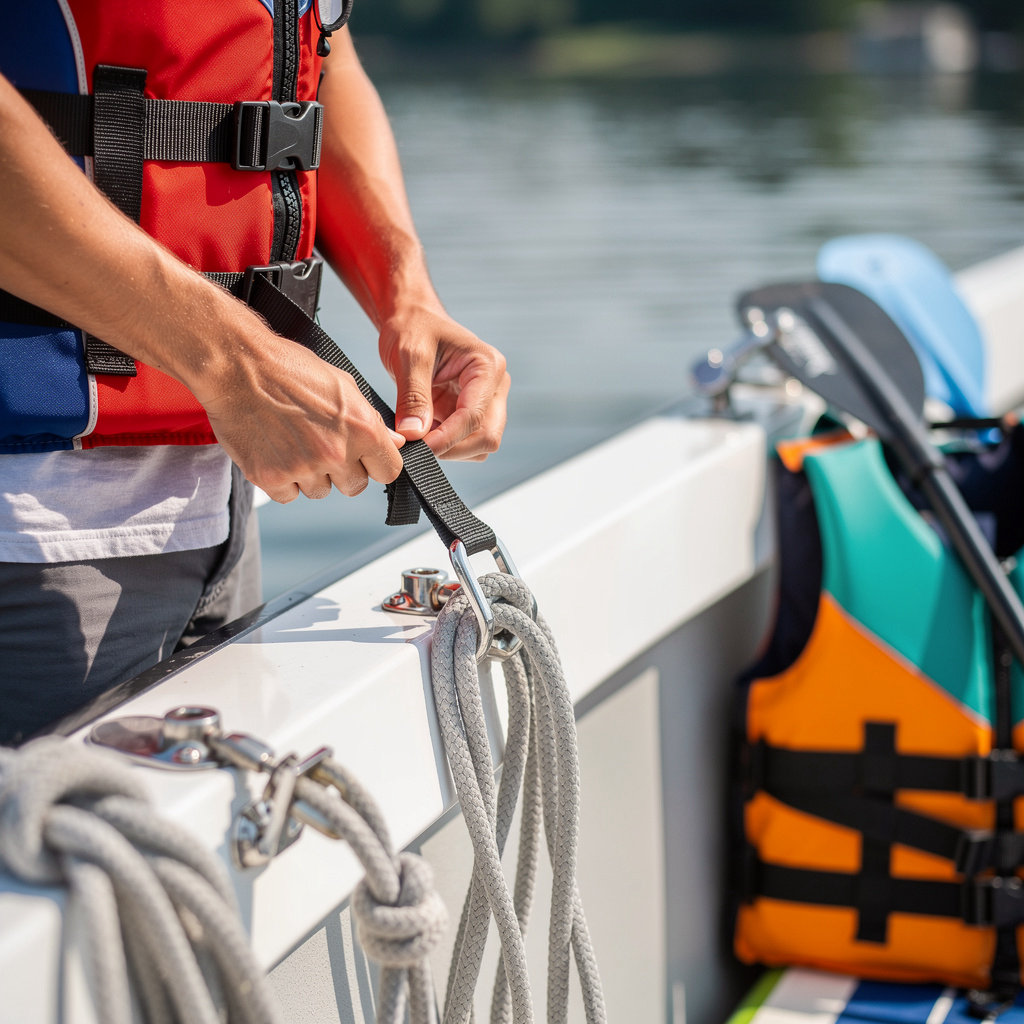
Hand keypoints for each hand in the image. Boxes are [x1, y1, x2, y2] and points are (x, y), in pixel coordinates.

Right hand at [194, 325, 405, 503]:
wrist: (236, 366)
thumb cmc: (289, 368)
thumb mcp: (342, 385)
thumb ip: (370, 419)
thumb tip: (395, 443)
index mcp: (362, 429)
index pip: (388, 472)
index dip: (377, 465)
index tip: (365, 459)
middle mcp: (336, 452)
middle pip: (354, 486)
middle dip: (342, 471)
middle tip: (320, 444)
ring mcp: (303, 468)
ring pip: (320, 491)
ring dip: (310, 475)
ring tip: (292, 442)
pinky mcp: (270, 477)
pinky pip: (288, 495)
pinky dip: (281, 480)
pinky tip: (274, 451)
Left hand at [379, 304, 509, 460]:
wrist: (412, 319)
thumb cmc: (414, 327)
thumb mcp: (409, 355)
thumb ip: (413, 395)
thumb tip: (414, 434)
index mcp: (487, 367)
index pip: (475, 416)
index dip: (447, 438)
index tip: (418, 447)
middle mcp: (493, 387)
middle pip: (487, 437)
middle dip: (453, 448)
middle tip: (417, 449)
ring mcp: (484, 403)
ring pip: (478, 446)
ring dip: (449, 450)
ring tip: (416, 436)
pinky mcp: (468, 413)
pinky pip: (463, 442)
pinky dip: (443, 446)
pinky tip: (421, 433)